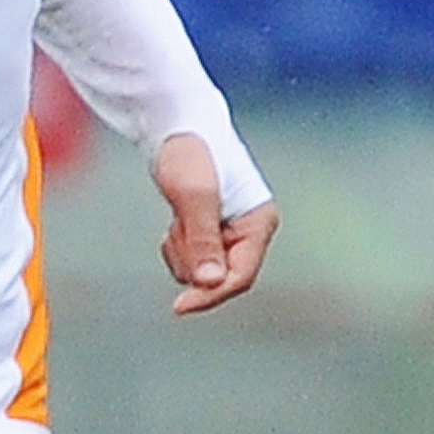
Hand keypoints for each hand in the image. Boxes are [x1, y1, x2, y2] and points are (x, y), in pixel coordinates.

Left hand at [153, 131, 278, 314]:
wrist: (174, 127)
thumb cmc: (189, 153)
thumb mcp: (193, 195)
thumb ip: (203, 239)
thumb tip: (210, 282)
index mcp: (259, 223)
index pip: (239, 276)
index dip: (211, 295)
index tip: (179, 306)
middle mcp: (250, 233)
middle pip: (219, 278)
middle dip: (192, 260)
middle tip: (177, 228)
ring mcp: (230, 235)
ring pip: (201, 272)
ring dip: (182, 252)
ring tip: (178, 217)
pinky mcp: (211, 234)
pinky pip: (191, 261)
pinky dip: (177, 246)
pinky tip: (177, 219)